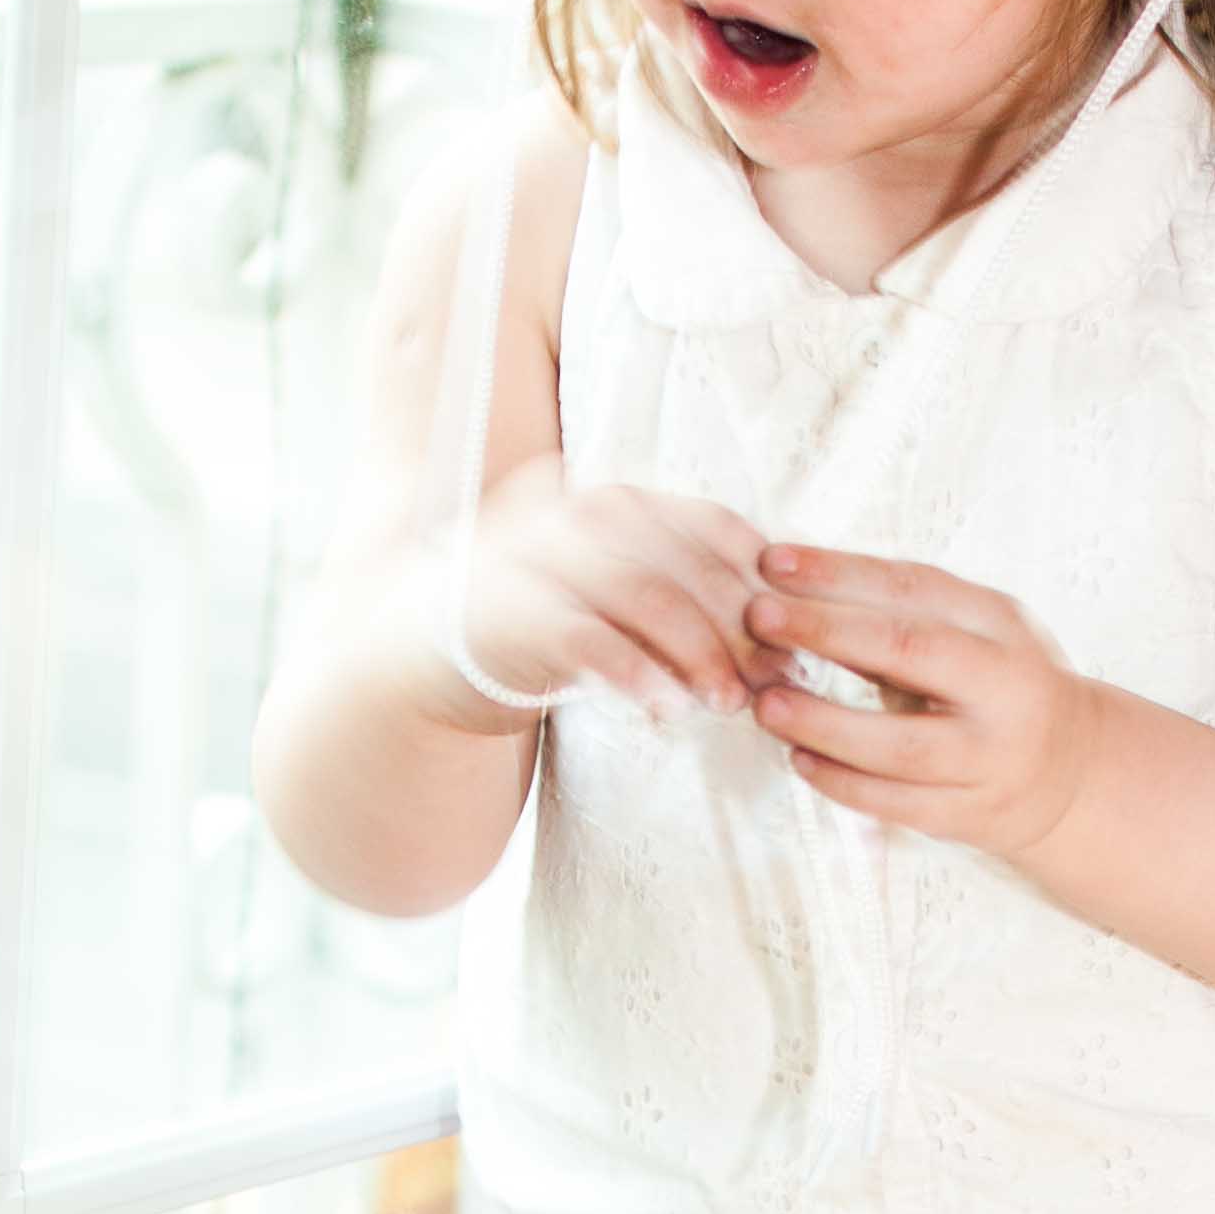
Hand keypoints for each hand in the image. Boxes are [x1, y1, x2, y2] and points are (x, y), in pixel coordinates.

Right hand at [424, 463, 769, 727]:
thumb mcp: (608, 591)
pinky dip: (636, 675)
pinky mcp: (511, 613)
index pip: (705, 522)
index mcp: (612, 502)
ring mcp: (540, 559)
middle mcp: (578, 516)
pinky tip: (668, 711)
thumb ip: (673, 588)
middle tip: (779, 679)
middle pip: (685, 563)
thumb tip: (774, 625)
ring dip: (700, 654)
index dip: (758, 577)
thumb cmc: (537, 626)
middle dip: (741, 627)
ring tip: (731, 704)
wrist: (420, 650)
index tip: (794, 630)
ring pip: (645, 595)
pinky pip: (589, 640)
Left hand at [745, 545, 1094, 853]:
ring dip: (825, 723)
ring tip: (767, 705)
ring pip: (901, 744)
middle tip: (757, 617)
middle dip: (826, 630)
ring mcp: (991, 757)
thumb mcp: (969, 633)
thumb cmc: (994, 686)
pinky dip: (842, 782)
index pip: (912, 587)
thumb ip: (897, 615)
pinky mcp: (972, 813)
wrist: (1069, 771)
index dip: (838, 572)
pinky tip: (800, 759)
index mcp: (999, 625)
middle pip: (910, 651)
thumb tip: (793, 584)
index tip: (771, 561)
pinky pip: (897, 802)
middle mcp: (1004, 687)